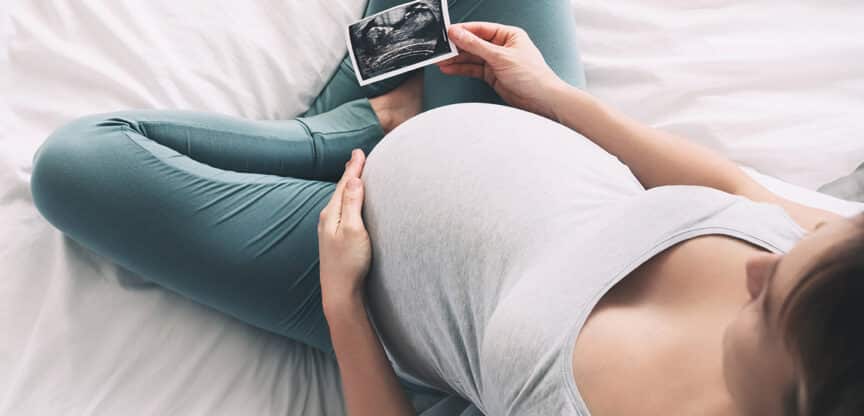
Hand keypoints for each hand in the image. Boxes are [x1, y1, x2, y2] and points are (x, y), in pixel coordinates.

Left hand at [318, 148, 371, 312]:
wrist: (340, 292)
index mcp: (332, 214)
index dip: (354, 167)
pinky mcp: (335, 240)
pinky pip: (342, 211)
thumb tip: (354, 179)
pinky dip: (348, 200)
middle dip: (350, 173)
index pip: (345, 184)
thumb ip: (352, 204)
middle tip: (357, 157)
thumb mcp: (353, 230)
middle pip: (341, 190)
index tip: (360, 152)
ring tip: (353, 175)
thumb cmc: (349, 263)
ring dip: (348, 186)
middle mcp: (327, 219)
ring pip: (340, 200)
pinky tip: (350, 204)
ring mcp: (330, 230)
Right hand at [437, 22, 568, 119]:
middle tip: (440, 49)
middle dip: (457, 47)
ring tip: (440, 60)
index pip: (481, 29)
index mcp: (508, 35)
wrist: (541, 100)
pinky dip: (461, 69)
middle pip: (474, 43)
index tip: (447, 33)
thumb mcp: (500, 57)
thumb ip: (476, 45)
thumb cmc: (531, 75)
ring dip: (456, 59)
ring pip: (471, 57)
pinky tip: (449, 68)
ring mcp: (496, 61)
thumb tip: (458, 33)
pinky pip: (473, 69)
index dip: (463, 30)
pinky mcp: (492, 75)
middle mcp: (501, 46)